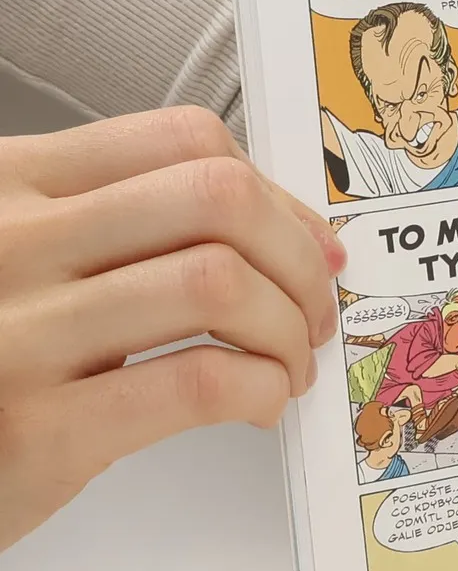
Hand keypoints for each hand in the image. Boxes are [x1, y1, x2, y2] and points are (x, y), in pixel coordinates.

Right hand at [0, 108, 344, 549]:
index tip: (306, 242)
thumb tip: (291, 231)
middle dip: (297, 255)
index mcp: (7, 183)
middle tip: (314, 308)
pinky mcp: (38, 431)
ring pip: (217, 283)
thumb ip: (123, 228)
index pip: (182, 139)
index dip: (274, 191)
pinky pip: (195, 382)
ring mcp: (17, 335)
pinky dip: (258, 388)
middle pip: (214, 199)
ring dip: (287, 328)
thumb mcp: (24, 261)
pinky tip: (256, 404)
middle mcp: (7, 243)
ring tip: (288, 363)